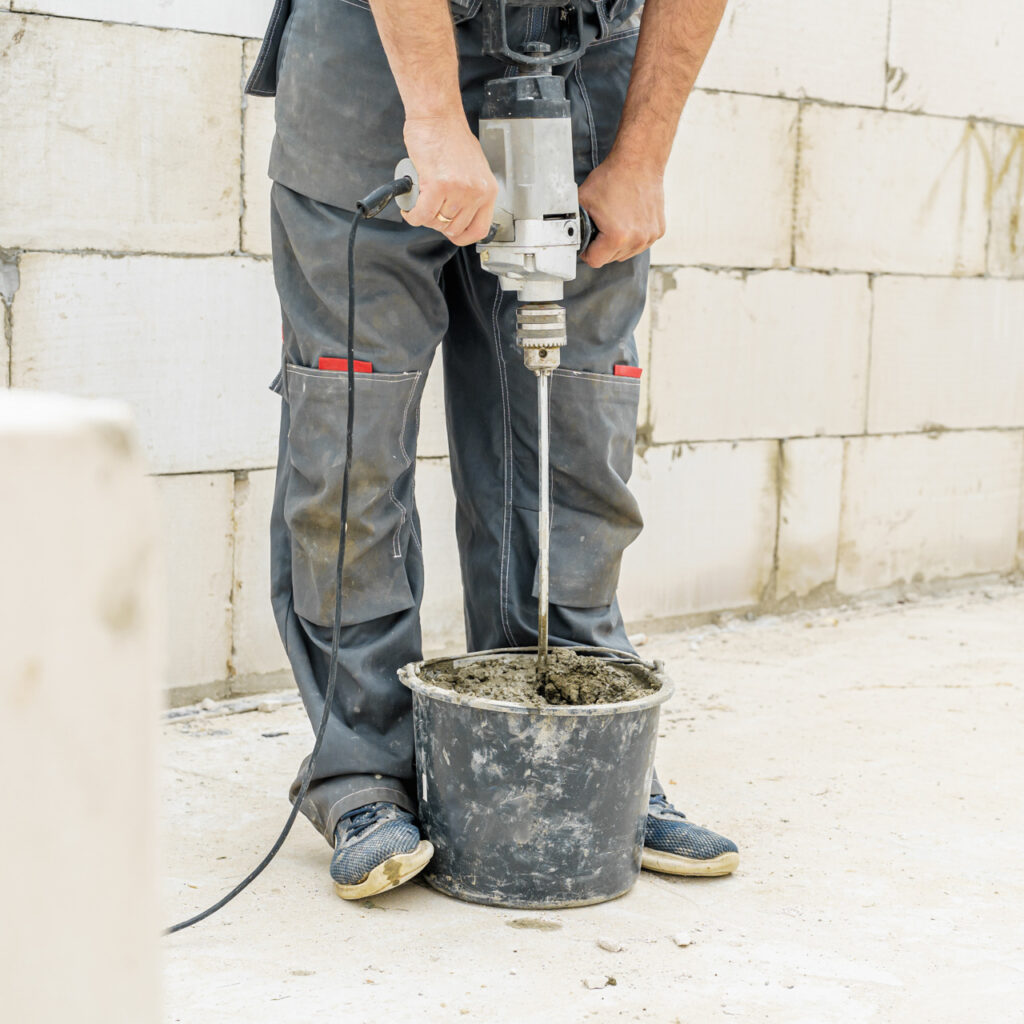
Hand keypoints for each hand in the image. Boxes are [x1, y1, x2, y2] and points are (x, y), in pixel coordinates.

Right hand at [402, 115, 498, 245]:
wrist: (437, 114)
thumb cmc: (450, 135)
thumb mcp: (473, 168)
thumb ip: (471, 191)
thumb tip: (460, 210)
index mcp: (488, 189)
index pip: (479, 230)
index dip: (461, 235)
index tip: (449, 232)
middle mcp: (476, 192)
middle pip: (453, 227)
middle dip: (437, 223)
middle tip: (428, 210)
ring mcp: (458, 190)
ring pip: (436, 222)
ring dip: (423, 217)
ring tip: (417, 204)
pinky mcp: (438, 186)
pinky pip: (422, 214)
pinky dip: (412, 215)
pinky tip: (409, 208)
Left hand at [577, 151, 665, 268]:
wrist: (639, 161)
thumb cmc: (613, 177)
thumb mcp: (583, 200)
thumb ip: (574, 222)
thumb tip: (566, 234)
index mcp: (617, 237)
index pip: (595, 261)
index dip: (587, 251)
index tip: (587, 241)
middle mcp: (637, 240)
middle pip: (611, 258)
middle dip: (602, 246)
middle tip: (601, 225)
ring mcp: (649, 236)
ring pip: (626, 253)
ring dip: (618, 243)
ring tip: (615, 220)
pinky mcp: (658, 231)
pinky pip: (639, 243)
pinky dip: (633, 236)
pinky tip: (629, 218)